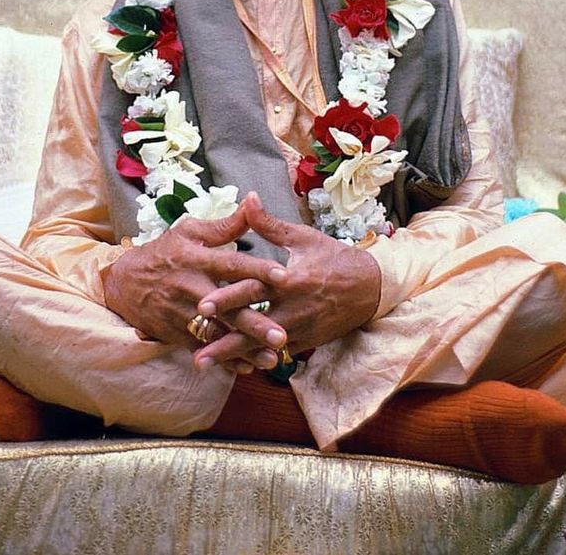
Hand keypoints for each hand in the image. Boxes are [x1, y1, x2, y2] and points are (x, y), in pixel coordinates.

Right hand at [101, 201, 287, 361]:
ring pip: (218, 333)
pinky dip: (224, 359)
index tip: (284, 277)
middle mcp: (192, 289)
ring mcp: (183, 314)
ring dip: (245, 347)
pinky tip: (247, 366)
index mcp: (198, 260)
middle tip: (282, 335)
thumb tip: (253, 202)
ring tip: (272, 358)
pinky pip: (203, 348)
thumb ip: (225, 224)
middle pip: (228, 307)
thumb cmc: (164, 252)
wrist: (124, 282)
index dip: (258, 270)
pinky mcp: (177, 333)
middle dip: (255, 323)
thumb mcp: (189, 232)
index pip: (232, 265)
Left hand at [192, 193, 380, 369]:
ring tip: (202, 362)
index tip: (201, 305)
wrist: (370, 288)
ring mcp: (299, 329)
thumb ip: (269, 224)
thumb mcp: (303, 237)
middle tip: (195, 348)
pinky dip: (251, 359)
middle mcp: (292, 309)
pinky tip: (228, 366)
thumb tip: (247, 198)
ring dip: (231, 355)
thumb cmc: (334, 258)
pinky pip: (274, 354)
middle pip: (252, 326)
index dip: (227, 297)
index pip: (253, 289)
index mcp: (289, 280)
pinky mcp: (304, 343)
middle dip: (223, 338)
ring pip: (259, 346)